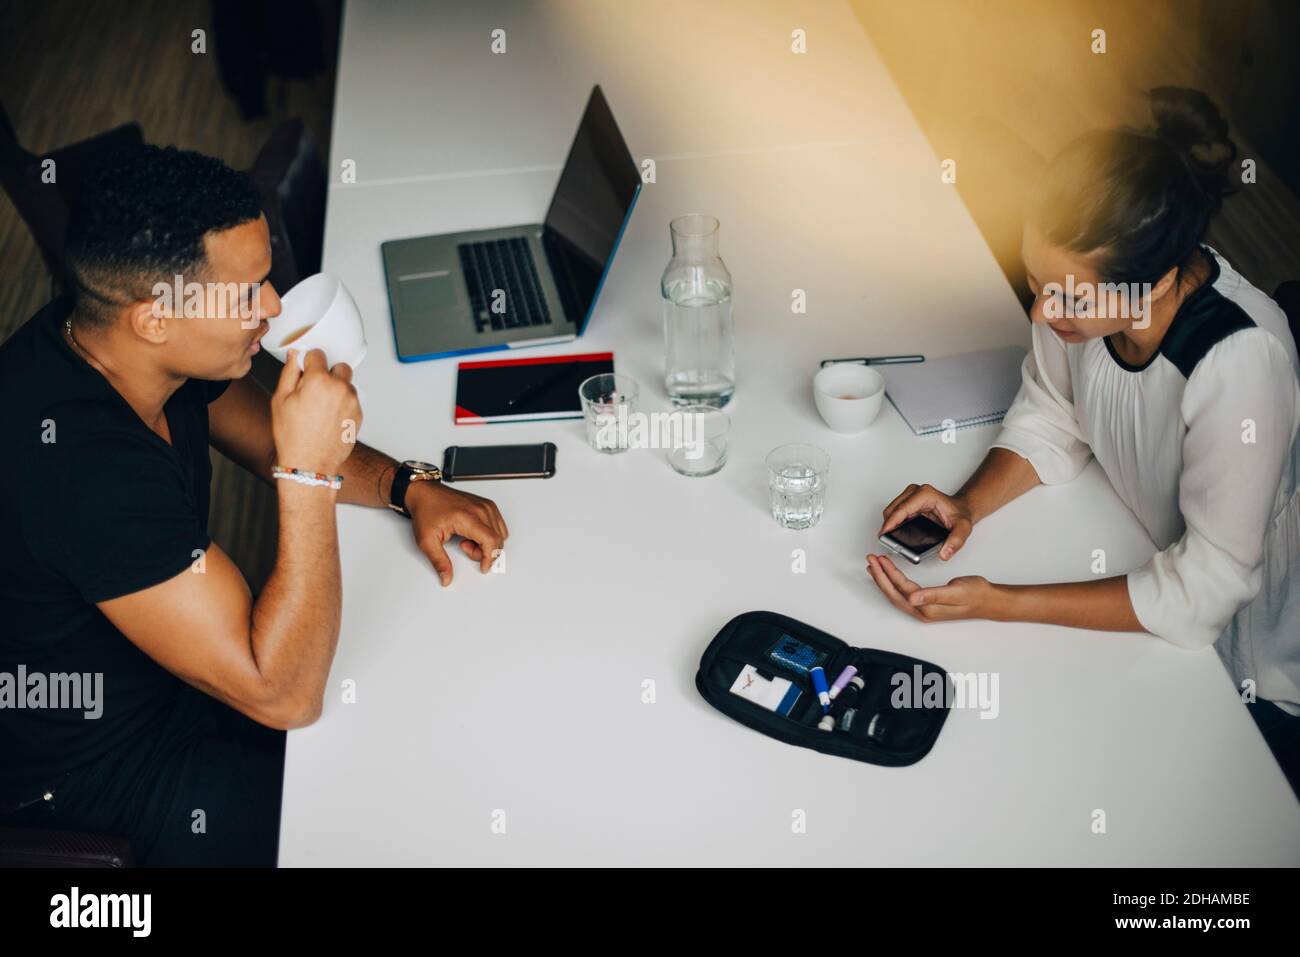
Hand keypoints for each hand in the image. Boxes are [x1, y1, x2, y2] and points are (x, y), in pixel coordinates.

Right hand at [271, 349, 362, 474]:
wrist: (311, 464)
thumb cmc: (293, 436)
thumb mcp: (280, 400)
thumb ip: (290, 372)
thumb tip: (295, 355)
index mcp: (319, 380)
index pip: (318, 354)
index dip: (309, 362)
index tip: (306, 371)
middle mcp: (340, 387)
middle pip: (339, 366)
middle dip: (328, 373)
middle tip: (314, 390)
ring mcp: (352, 401)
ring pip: (347, 384)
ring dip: (337, 389)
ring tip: (321, 408)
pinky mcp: (359, 414)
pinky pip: (352, 400)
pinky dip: (342, 404)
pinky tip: (329, 418)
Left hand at [404, 480, 508, 586]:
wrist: (424, 493)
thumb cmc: (426, 511)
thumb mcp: (426, 540)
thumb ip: (439, 561)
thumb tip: (446, 578)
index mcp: (467, 517)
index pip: (491, 541)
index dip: (490, 558)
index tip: (483, 566)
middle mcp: (480, 509)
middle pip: (497, 539)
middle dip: (484, 552)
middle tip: (464, 547)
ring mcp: (486, 506)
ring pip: (500, 534)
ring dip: (487, 543)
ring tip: (466, 539)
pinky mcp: (487, 505)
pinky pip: (499, 526)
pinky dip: (489, 535)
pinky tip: (473, 534)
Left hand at [865, 553, 1006, 621]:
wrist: (988, 600)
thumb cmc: (975, 595)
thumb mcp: (955, 591)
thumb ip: (932, 595)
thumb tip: (912, 599)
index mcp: (926, 608)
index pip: (900, 588)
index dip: (887, 573)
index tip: (879, 559)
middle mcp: (922, 611)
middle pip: (892, 593)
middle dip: (879, 576)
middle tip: (870, 560)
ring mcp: (923, 609)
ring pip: (896, 594)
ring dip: (884, 580)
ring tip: (874, 566)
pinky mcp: (926, 604)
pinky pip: (903, 593)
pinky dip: (893, 583)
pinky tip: (890, 575)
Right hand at [879, 482, 973, 560]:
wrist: (963, 508)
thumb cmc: (960, 514)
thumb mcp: (963, 528)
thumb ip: (956, 541)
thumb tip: (944, 553)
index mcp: (925, 495)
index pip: (901, 509)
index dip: (891, 523)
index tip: (884, 534)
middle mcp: (916, 492)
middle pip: (892, 510)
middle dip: (888, 526)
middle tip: (888, 541)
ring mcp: (910, 496)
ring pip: (890, 511)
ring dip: (889, 524)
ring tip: (891, 539)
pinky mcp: (908, 501)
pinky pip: (894, 512)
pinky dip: (893, 522)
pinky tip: (896, 532)